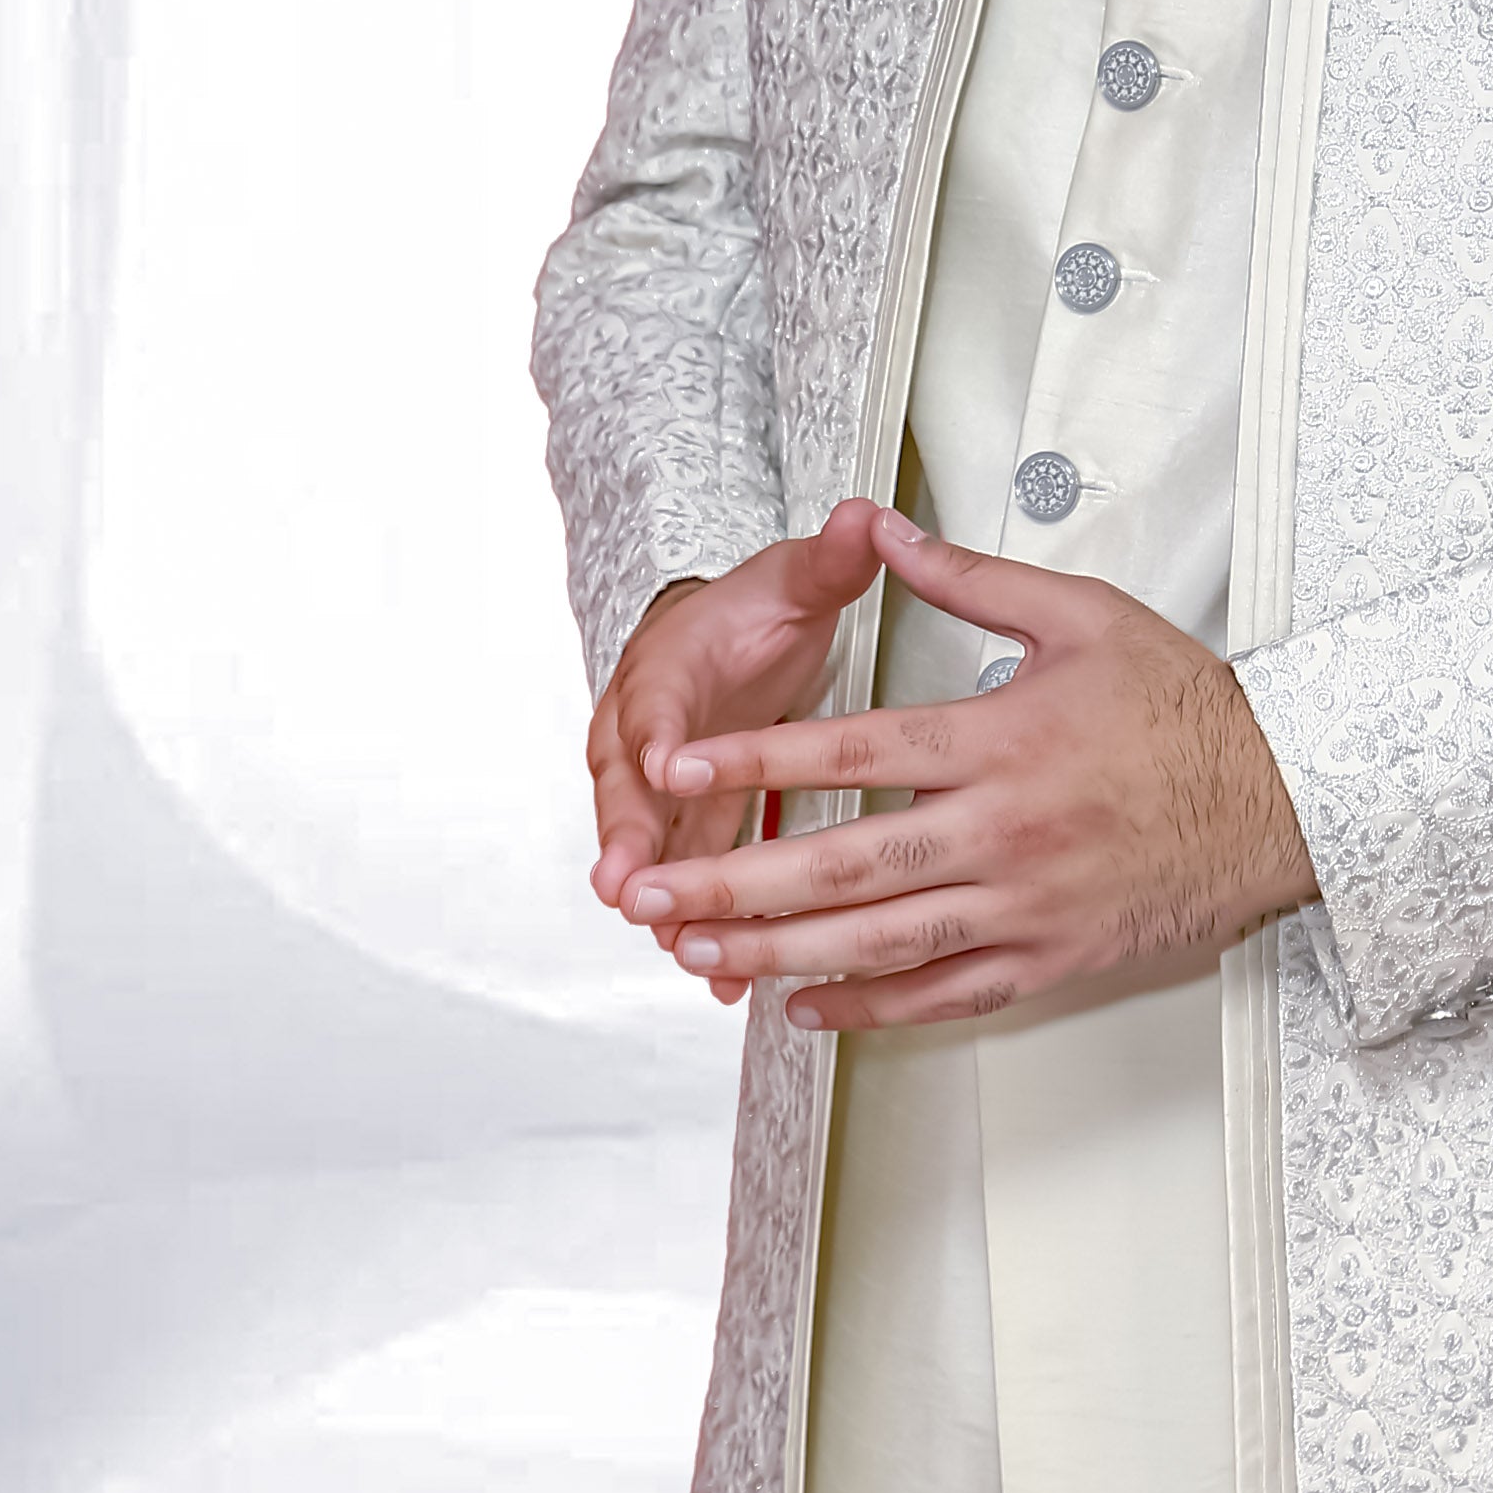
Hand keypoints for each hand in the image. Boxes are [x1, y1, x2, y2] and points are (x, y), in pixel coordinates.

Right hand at [586, 510, 886, 916]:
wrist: (723, 641)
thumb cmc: (749, 614)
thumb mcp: (790, 580)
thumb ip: (827, 560)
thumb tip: (863, 518)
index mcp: (668, 669)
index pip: (654, 701)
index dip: (656, 735)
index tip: (661, 763)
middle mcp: (648, 736)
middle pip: (630, 793)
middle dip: (630, 840)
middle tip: (629, 885)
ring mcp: (664, 792)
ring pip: (655, 850)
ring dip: (663, 897)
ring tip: (676, 943)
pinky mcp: (692, 827)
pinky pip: (691, 879)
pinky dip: (702, 921)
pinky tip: (720, 974)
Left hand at [616, 508, 1319, 1028]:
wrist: (1280, 798)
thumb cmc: (1183, 706)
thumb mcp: (1081, 614)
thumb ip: (969, 578)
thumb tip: (883, 529)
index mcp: (1002, 740)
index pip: (856, 751)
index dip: (761, 757)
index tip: (684, 764)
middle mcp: (1003, 832)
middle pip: (845, 864)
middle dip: (737, 881)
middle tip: (657, 893)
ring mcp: (1023, 907)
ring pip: (880, 942)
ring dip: (779, 951)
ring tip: (702, 953)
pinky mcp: (1046, 959)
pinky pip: (942, 996)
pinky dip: (867, 1009)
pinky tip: (804, 1005)